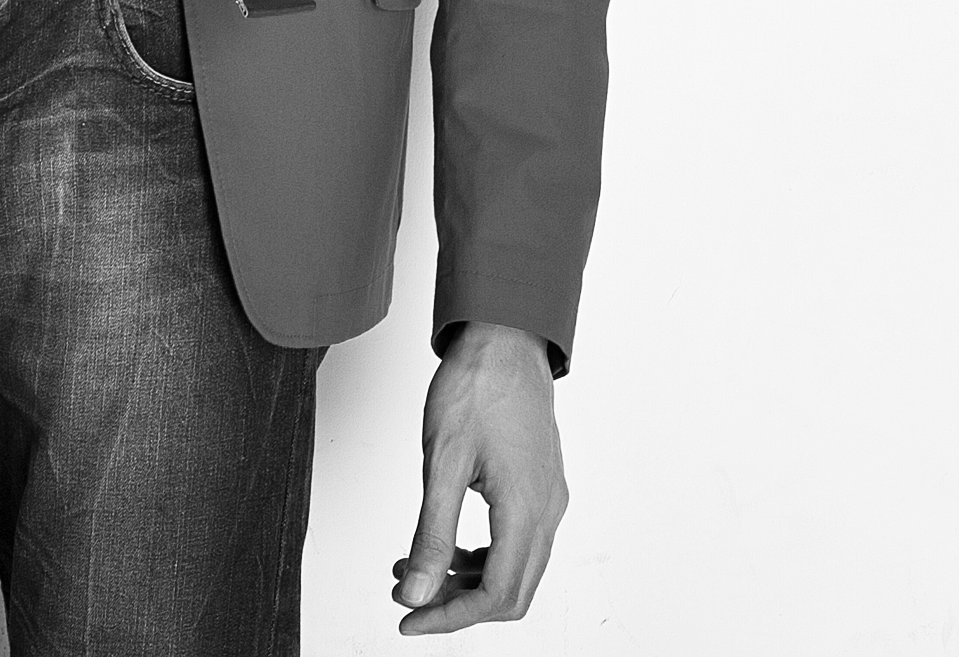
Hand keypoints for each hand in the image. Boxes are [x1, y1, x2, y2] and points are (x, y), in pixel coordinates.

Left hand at [392, 323, 565, 632]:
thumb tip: (417, 595)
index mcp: (526, 508)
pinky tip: (448, 546)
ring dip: (468, 582)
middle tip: (411, 598)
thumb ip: (432, 535)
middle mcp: (547, 509)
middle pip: (512, 592)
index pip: (495, 595)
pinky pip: (520, 543)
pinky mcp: (543, 486)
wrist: (505, 339)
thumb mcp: (443, 463)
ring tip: (418, 568)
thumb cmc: (477, 387)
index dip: (450, 619)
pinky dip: (483, 557)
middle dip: (458, 605)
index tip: (408, 619)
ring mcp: (550, 497)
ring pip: (517, 570)